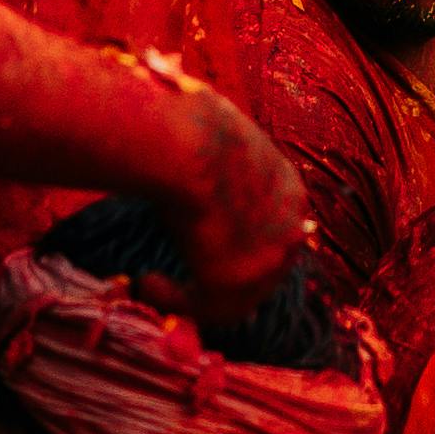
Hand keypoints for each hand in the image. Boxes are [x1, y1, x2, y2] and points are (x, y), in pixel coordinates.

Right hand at [158, 84, 310, 325]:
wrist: (186, 142)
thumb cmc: (188, 125)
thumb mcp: (211, 142)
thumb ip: (210, 162)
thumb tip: (185, 130)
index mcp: (288, 189)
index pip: (275, 232)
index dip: (242, 250)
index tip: (207, 257)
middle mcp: (289, 228)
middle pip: (261, 272)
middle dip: (219, 280)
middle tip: (184, 287)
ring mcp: (268, 260)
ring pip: (232, 296)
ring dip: (190, 295)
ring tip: (149, 281)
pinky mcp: (237, 283)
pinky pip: (203, 308)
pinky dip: (172, 300)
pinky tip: (145, 281)